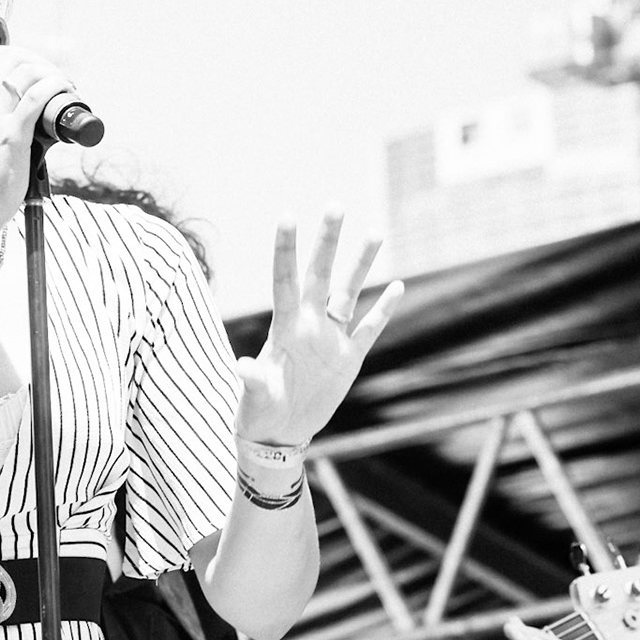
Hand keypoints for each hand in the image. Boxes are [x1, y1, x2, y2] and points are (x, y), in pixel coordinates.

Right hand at [0, 43, 73, 214]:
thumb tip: (20, 107)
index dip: (20, 55)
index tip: (38, 69)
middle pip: (11, 57)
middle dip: (40, 61)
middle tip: (56, 78)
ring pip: (27, 72)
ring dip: (53, 73)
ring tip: (65, 87)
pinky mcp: (11, 134)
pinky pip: (38, 96)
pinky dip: (57, 87)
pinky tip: (67, 92)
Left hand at [235, 210, 403, 444]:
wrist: (279, 435)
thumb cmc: (258, 415)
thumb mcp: (255, 399)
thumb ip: (253, 381)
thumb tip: (243, 366)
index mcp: (284, 329)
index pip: (285, 280)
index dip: (286, 249)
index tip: (287, 215)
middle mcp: (308, 325)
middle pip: (320, 275)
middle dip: (328, 241)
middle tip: (336, 205)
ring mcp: (331, 339)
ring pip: (349, 293)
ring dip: (361, 264)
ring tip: (375, 231)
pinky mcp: (349, 358)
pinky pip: (369, 328)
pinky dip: (384, 309)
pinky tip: (397, 286)